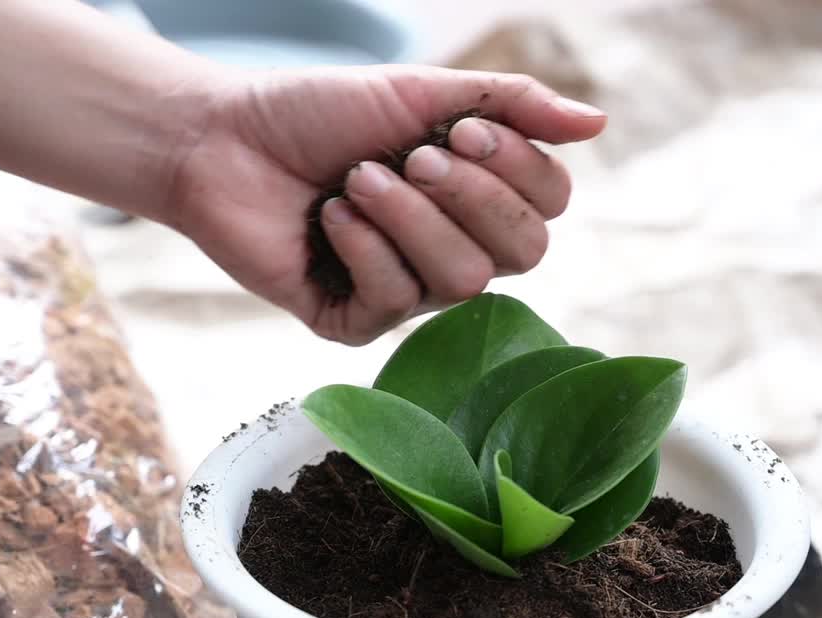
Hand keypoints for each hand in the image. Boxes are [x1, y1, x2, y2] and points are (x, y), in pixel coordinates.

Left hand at [165, 65, 606, 344]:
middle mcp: (452, 248)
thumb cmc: (318, 112)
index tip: (461, 130)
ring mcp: (407, 290)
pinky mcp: (355, 320)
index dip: (517, 170)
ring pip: (463, 281)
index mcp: (476, 196)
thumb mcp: (420, 93)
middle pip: (522, 253)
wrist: (222, 138)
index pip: (549, 206)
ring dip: (409, 218)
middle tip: (412, 156)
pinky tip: (330, 218)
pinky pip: (395, 300)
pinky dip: (363, 246)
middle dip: (469, 196)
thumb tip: (599, 124)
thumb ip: (510, 105)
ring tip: (356, 180)